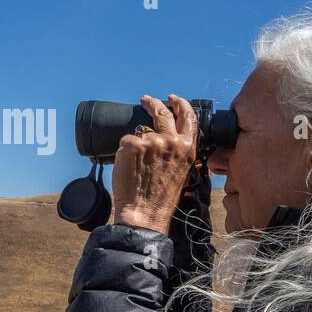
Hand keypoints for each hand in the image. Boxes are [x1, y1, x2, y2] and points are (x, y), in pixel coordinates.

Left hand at [111, 95, 197, 234]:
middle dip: (153, 103)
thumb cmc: (161, 199)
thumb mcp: (181, 173)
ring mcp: (151, 141)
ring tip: (134, 165)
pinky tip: (127, 169)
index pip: (188, 117)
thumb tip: (167, 140)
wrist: (144, 213)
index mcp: (187, 149)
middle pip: (162, 112)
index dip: (180, 104)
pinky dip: (124, 154)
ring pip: (140, 134)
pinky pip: (125, 143)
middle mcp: (171, 142)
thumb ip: (177, 153)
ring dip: (135, 146)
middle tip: (145, 100)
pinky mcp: (132, 144)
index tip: (172, 99)